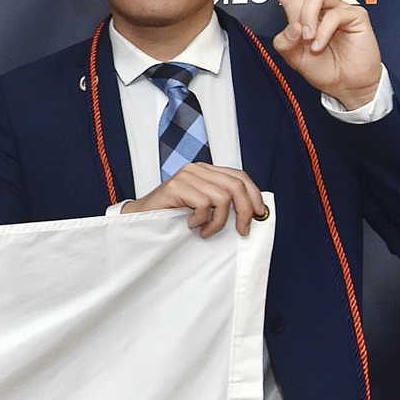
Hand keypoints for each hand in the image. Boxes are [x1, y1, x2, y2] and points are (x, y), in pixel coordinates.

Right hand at [121, 162, 266, 237]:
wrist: (139, 219)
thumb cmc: (170, 216)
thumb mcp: (202, 206)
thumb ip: (222, 202)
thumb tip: (253, 211)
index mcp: (206, 170)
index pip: (240, 176)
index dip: (254, 195)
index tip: (259, 214)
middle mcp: (197, 169)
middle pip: (235, 185)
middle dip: (245, 211)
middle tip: (242, 230)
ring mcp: (186, 176)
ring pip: (222, 197)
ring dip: (219, 221)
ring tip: (206, 230)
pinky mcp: (176, 186)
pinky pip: (203, 204)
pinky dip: (201, 220)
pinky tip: (191, 224)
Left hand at [254, 0, 381, 109]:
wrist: (347, 85)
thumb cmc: (322, 68)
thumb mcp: (293, 56)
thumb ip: (285, 41)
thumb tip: (292, 26)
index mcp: (301, 12)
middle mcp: (319, 4)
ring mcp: (337, 6)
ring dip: (307, 20)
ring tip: (308, 41)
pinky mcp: (354, 14)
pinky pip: (332, 15)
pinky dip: (321, 32)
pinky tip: (319, 46)